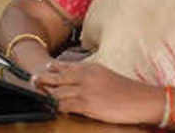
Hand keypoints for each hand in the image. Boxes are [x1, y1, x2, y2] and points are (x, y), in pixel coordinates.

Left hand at [34, 60, 161, 124]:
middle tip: (33, 79)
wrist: (141, 99)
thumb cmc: (128, 91)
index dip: (54, 68)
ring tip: (38, 94)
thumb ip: (93, 76)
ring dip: (47, 94)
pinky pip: (65, 105)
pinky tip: (51, 107)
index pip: (67, 66)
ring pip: (58, 91)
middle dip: (44, 79)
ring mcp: (85, 90)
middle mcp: (86, 76)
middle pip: (58, 77)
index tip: (45, 68)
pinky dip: (56, 106)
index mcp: (92, 68)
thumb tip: (81, 81)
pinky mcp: (86, 104)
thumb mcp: (108, 76)